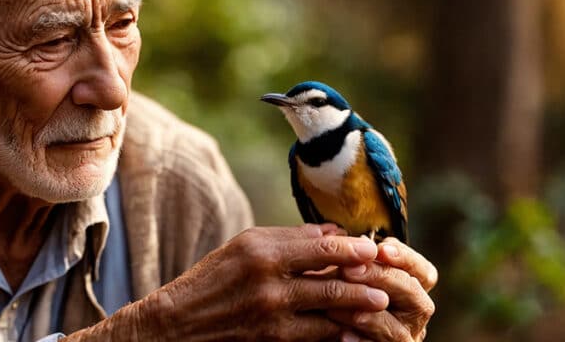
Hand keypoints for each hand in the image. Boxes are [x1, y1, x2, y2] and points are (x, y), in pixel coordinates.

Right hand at [68, 224, 389, 340]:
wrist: (178, 322)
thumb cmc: (211, 278)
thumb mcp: (242, 247)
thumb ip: (287, 239)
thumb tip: (330, 233)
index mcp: (261, 251)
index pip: (319, 247)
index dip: (350, 249)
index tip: (372, 250)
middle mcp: (268, 282)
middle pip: (330, 282)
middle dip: (363, 283)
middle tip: (386, 282)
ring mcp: (272, 314)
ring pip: (328, 312)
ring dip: (358, 310)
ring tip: (378, 305)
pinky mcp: (272, 339)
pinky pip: (315, 336)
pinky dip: (337, 333)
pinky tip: (354, 332)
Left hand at [327, 238, 437, 341]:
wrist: (327, 329)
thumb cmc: (343, 297)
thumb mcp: (350, 276)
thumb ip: (358, 262)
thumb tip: (354, 240)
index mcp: (413, 289)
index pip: (424, 272)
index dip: (406, 258)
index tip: (381, 248)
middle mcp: (415, 314)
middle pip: (413, 294)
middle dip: (381, 279)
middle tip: (348, 270)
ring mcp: (406, 338)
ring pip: (396, 329)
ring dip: (366, 315)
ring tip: (337, 307)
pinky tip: (342, 335)